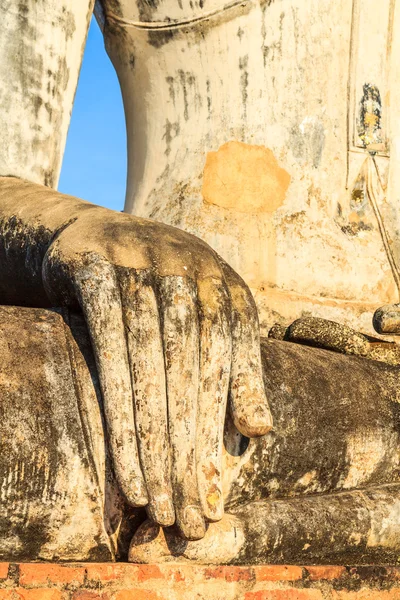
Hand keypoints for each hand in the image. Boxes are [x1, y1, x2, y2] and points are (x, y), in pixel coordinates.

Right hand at [42, 207, 272, 538]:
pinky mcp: (94, 267)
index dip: (226, 418)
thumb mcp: (200, 321)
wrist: (93, 236)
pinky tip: (121, 452)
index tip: (219, 481)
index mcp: (225, 281)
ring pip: (151, 361)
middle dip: (190, 442)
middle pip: (192, 365)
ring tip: (154, 499)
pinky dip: (116, 404)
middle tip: (185, 509)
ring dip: (153, 436)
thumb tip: (260, 430)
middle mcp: (189, 265)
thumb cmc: (156, 293)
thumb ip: (232, 369)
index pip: (233, 355)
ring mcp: (141, 261)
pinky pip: (108, 344)